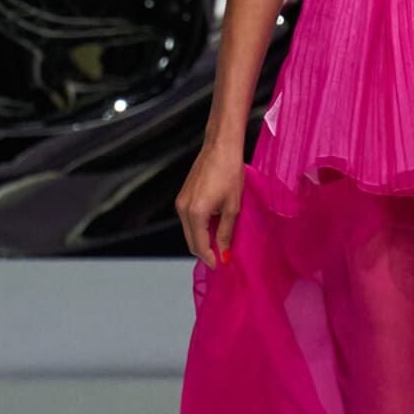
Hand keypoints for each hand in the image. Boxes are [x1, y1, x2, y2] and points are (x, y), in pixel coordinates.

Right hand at [177, 134, 247, 265]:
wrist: (221, 147)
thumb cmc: (230, 172)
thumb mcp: (233, 206)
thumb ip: (226, 232)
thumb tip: (224, 253)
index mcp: (195, 213)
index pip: (200, 246)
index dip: (212, 258)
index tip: (224, 265)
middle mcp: (183, 209)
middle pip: (191, 242)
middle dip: (206, 252)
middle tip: (224, 256)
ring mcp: (180, 202)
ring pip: (189, 232)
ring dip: (203, 240)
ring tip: (222, 242)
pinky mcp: (182, 197)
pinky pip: (189, 220)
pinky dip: (199, 228)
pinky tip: (215, 227)